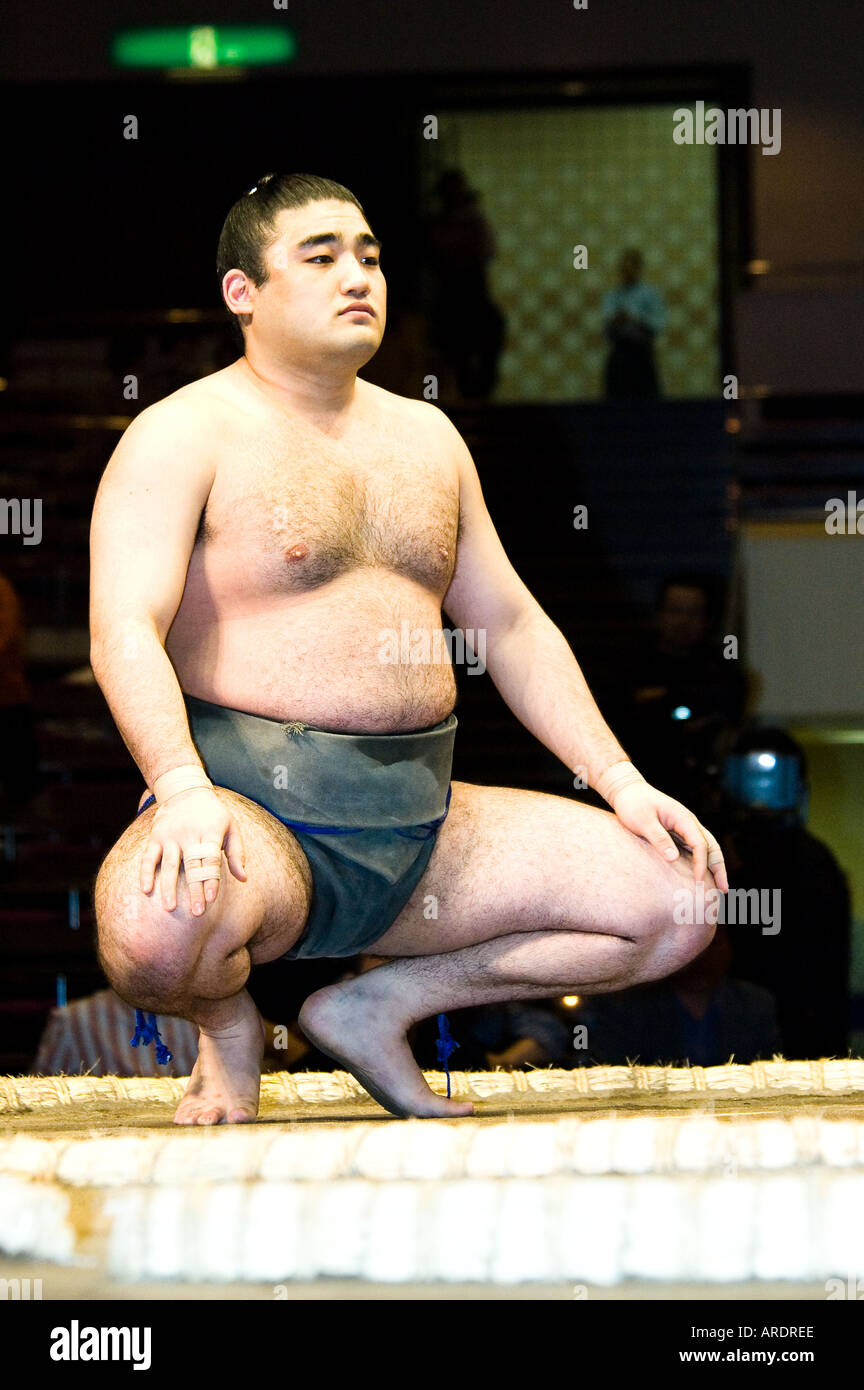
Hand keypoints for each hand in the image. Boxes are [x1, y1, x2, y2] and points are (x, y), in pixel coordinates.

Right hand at [139, 787, 246, 914]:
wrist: (185, 790)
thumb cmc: (214, 815)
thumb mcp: (231, 827)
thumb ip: (237, 854)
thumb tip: (244, 879)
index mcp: (210, 832)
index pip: (210, 859)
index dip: (210, 879)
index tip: (211, 899)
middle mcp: (189, 834)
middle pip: (191, 866)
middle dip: (194, 890)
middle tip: (197, 912)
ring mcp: (170, 836)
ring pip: (168, 864)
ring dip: (168, 887)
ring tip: (170, 909)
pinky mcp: (155, 837)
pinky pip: (149, 857)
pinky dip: (146, 873)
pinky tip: (146, 890)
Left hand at [610, 781, 728, 892]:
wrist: (627, 790)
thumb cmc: (633, 804)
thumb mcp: (642, 821)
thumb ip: (658, 838)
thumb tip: (673, 859)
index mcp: (683, 818)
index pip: (699, 843)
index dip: (701, 863)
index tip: (698, 881)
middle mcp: (689, 823)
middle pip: (711, 846)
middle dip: (719, 868)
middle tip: (724, 890)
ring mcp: (685, 828)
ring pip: (707, 848)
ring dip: (714, 866)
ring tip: (720, 888)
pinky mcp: (678, 833)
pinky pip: (695, 849)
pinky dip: (702, 862)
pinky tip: (702, 875)